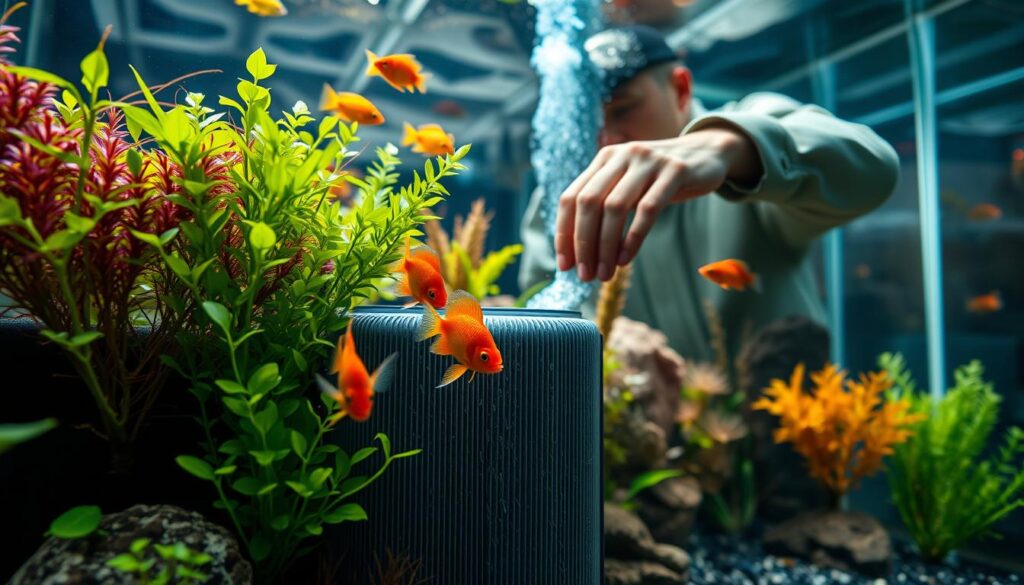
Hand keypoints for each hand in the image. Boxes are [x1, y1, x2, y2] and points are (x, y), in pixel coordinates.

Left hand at [555, 127, 761, 281]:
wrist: (707, 153)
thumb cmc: (661, 179)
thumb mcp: (629, 184)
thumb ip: (605, 204)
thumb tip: (580, 251)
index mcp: (604, 159)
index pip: (571, 197)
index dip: (563, 233)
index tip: (565, 265)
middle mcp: (622, 156)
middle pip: (589, 203)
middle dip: (583, 244)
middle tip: (585, 275)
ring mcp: (648, 161)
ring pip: (615, 208)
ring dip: (606, 246)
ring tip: (605, 274)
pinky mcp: (675, 171)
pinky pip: (648, 209)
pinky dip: (633, 238)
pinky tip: (626, 259)